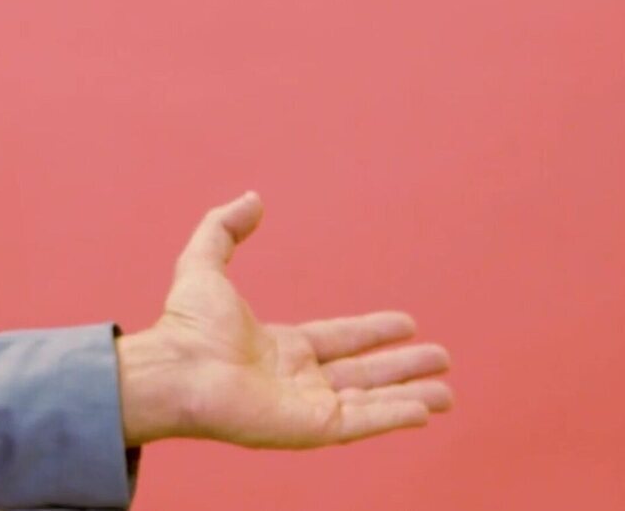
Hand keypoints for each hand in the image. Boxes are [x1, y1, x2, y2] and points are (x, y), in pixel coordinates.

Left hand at [116, 192, 453, 448]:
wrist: (176, 369)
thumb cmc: (184, 325)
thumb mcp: (203, 263)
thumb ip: (224, 228)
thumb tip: (251, 197)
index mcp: (277, 347)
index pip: (337, 339)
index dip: (371, 332)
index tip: (406, 323)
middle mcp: (296, 379)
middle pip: (362, 372)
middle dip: (402, 366)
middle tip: (442, 357)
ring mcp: (306, 406)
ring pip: (371, 400)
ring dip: (410, 394)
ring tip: (448, 392)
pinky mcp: (312, 427)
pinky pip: (364, 422)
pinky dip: (395, 416)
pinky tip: (426, 410)